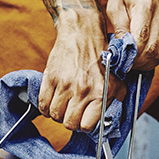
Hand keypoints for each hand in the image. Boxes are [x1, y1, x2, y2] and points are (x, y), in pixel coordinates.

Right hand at [38, 10, 122, 131]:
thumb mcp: (115, 77)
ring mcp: (64, 84)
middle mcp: (82, 90)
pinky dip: (45, 106)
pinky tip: (53, 100)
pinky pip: (42, 104)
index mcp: (100, 92)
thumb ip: (115, 98)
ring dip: (58, 113)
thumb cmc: (100, 55)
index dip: (85, 125)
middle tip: (73, 113)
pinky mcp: (50, 77)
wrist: (82, 32)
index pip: (86, 126)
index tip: (85, 120)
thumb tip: (112, 118)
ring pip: (54, 115)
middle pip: (69, 123)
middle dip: (70, 121)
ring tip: (64, 105)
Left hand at [106, 0, 158, 71]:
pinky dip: (150, 62)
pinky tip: (139, 61)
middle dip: (136, 62)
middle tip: (122, 65)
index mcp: (145, 6)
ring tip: (130, 64)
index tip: (119, 60)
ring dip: (143, 65)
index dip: (130, 53)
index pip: (141, 36)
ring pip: (158, 55)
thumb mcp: (116, 4)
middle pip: (151, 49)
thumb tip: (120, 49)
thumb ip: (119, 27)